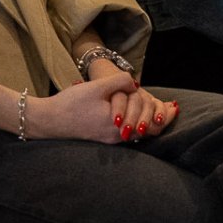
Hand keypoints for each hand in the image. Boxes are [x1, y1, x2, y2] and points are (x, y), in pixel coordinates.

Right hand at [29, 72, 179, 143]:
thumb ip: (119, 82)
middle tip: (172, 109)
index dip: (164, 115)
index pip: (150, 125)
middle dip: (160, 119)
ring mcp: (108, 140)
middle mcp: (116, 136)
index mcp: (118, 125)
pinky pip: (126, 133)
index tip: (175, 107)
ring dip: (148, 121)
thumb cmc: (71, 104)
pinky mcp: (101, 138)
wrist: (47, 121)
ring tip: (159, 112)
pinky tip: (137, 115)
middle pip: (146, 131)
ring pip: (137, 133)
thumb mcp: (97, 87)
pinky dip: (136, 124)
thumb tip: (136, 83)